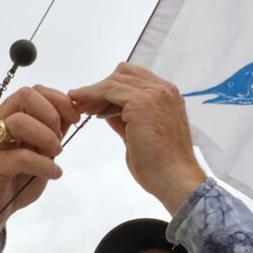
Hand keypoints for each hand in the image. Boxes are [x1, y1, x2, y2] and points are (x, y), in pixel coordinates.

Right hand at [0, 85, 78, 252]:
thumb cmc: (16, 178)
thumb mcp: (43, 150)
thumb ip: (53, 130)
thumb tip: (71, 111)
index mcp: (8, 115)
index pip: (33, 91)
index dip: (58, 99)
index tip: (74, 118)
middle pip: (24, 96)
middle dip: (51, 114)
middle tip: (59, 138)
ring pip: (19, 122)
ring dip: (46, 137)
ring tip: (56, 154)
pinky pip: (21, 157)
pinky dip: (44, 164)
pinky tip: (54, 173)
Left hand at [70, 63, 205, 214]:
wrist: (175, 179)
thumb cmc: (161, 165)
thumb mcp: (139, 135)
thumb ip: (125, 119)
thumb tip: (106, 111)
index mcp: (168, 97)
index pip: (136, 79)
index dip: (112, 87)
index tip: (93, 103)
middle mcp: (164, 90)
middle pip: (124, 73)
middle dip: (102, 87)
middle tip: (82, 104)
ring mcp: (155, 94)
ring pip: (115, 80)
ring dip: (93, 91)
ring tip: (77, 104)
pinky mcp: (142, 102)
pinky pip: (109, 89)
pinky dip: (92, 93)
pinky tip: (80, 103)